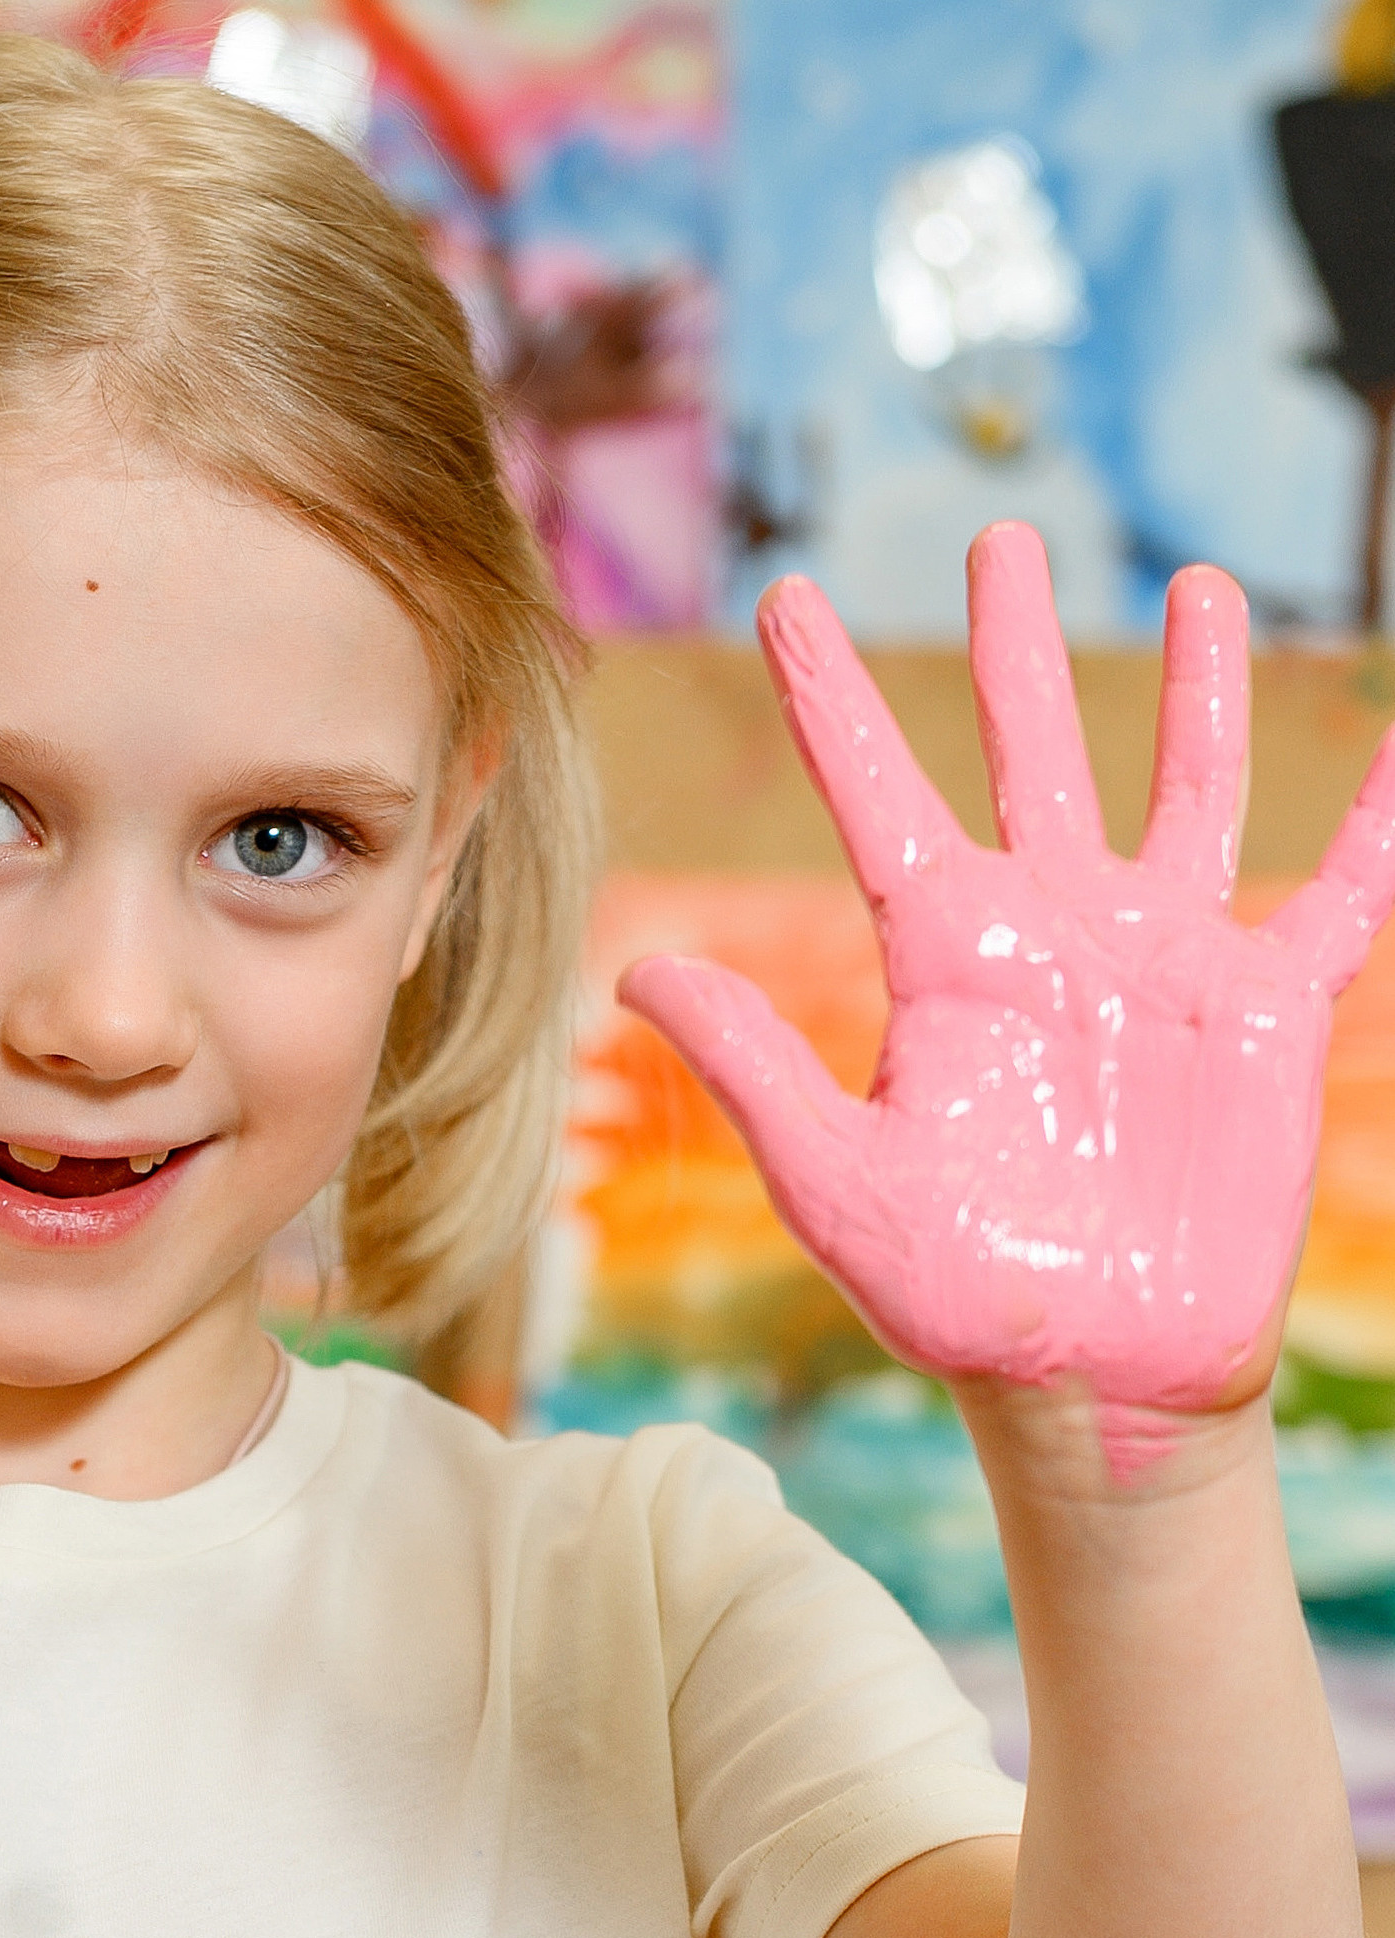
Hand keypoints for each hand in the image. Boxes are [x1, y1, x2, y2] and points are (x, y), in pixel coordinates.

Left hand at [619, 524, 1394, 1441]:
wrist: (1096, 1377)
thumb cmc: (961, 1299)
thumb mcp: (841, 1182)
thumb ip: (753, 1067)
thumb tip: (635, 969)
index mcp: (948, 959)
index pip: (880, 796)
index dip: (835, 700)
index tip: (787, 597)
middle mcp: (1054, 935)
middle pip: (1032, 754)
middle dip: (1014, 653)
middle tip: (999, 542)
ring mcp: (1166, 963)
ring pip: (1183, 790)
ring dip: (1190, 692)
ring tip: (1194, 582)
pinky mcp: (1268, 1011)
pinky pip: (1339, 897)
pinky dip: (1377, 824)